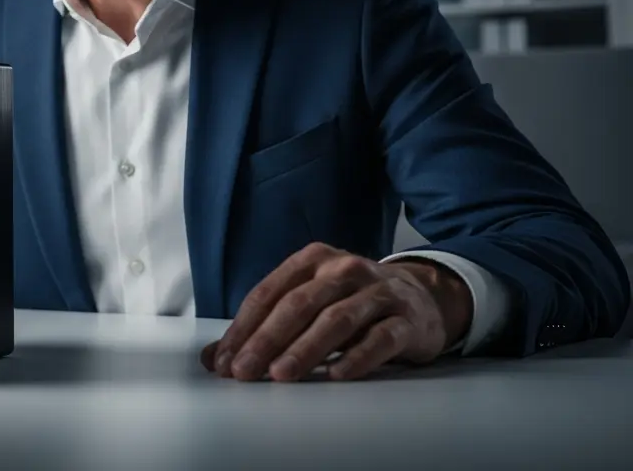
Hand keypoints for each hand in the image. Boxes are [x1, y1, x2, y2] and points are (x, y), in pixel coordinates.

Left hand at [200, 243, 471, 381]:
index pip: (268, 293)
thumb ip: (265, 326)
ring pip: (336, 319)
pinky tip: (337, 375)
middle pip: (297, 304)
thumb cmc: (353, 302)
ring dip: (305, 348)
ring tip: (281, 375)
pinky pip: (380, 338)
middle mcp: (343, 270)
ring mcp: (377, 292)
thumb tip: (213, 358)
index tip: (223, 360)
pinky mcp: (406, 318)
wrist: (423, 297)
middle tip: (243, 372)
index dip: (242, 328)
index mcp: (312, 261)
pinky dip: (357, 357)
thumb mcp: (310, 302)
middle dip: (266, 339)